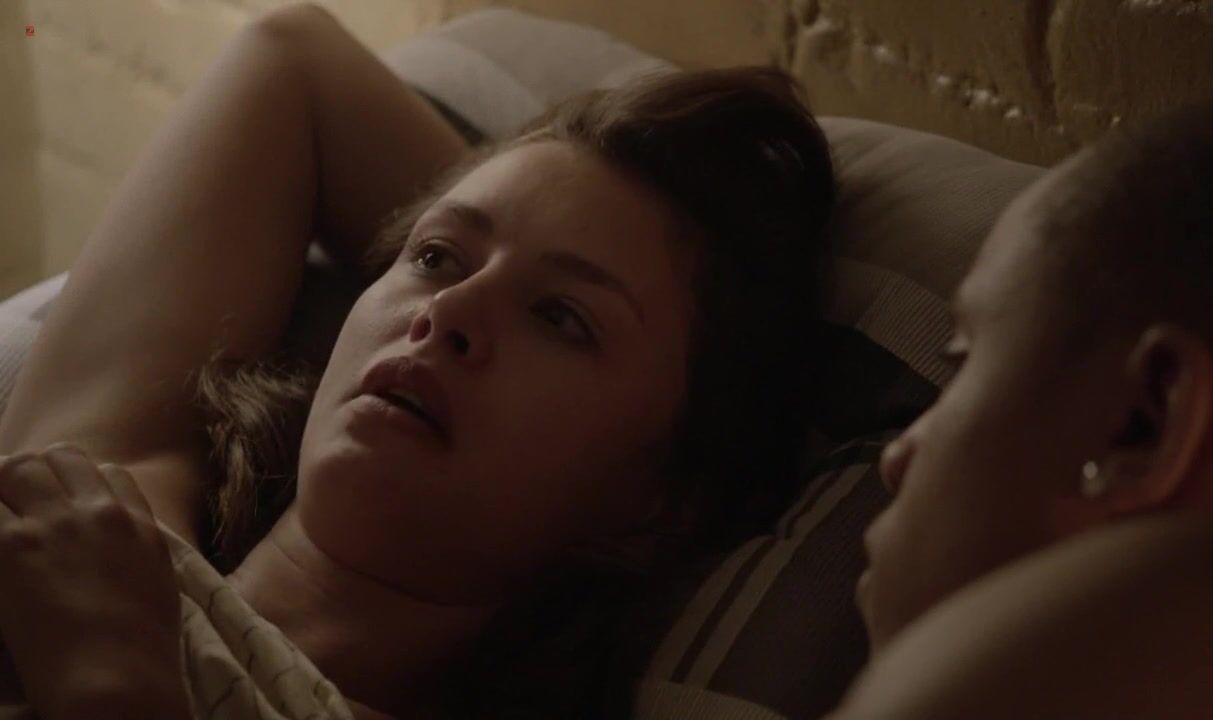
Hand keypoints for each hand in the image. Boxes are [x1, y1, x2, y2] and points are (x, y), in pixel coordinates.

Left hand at [0, 444, 187, 717]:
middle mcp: (97, 513)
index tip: (60, 504)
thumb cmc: (143, 649)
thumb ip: (139, 550)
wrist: (119, 679)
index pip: (106, 471)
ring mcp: (53, 525)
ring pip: (14, 467)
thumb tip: (121, 544)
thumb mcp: (160, 584)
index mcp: (137, 523)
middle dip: (33, 474)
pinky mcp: (10, 547)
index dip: (78, 483)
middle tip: (14, 505)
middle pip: (57, 458)